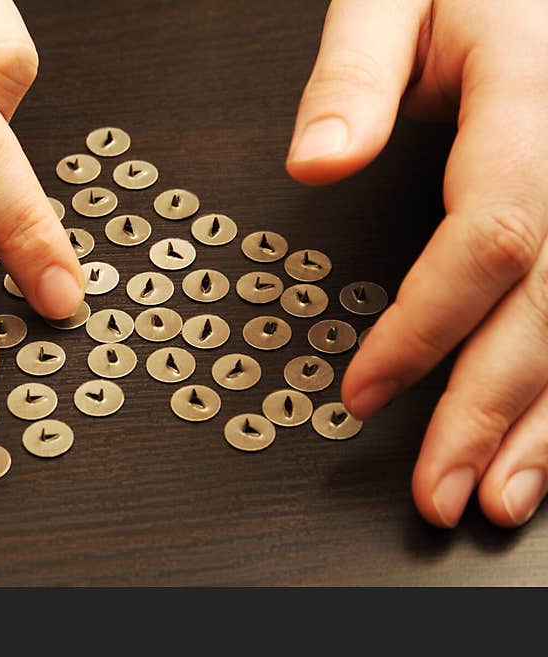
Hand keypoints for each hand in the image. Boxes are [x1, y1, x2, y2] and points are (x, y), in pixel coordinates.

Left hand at [288, 0, 547, 527]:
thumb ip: (354, 75)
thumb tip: (314, 163)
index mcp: (531, 99)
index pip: (491, 236)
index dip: (426, 327)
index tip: (360, 391)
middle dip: (491, 411)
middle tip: (440, 491)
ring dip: (547, 427)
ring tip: (499, 498)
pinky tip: (547, 440)